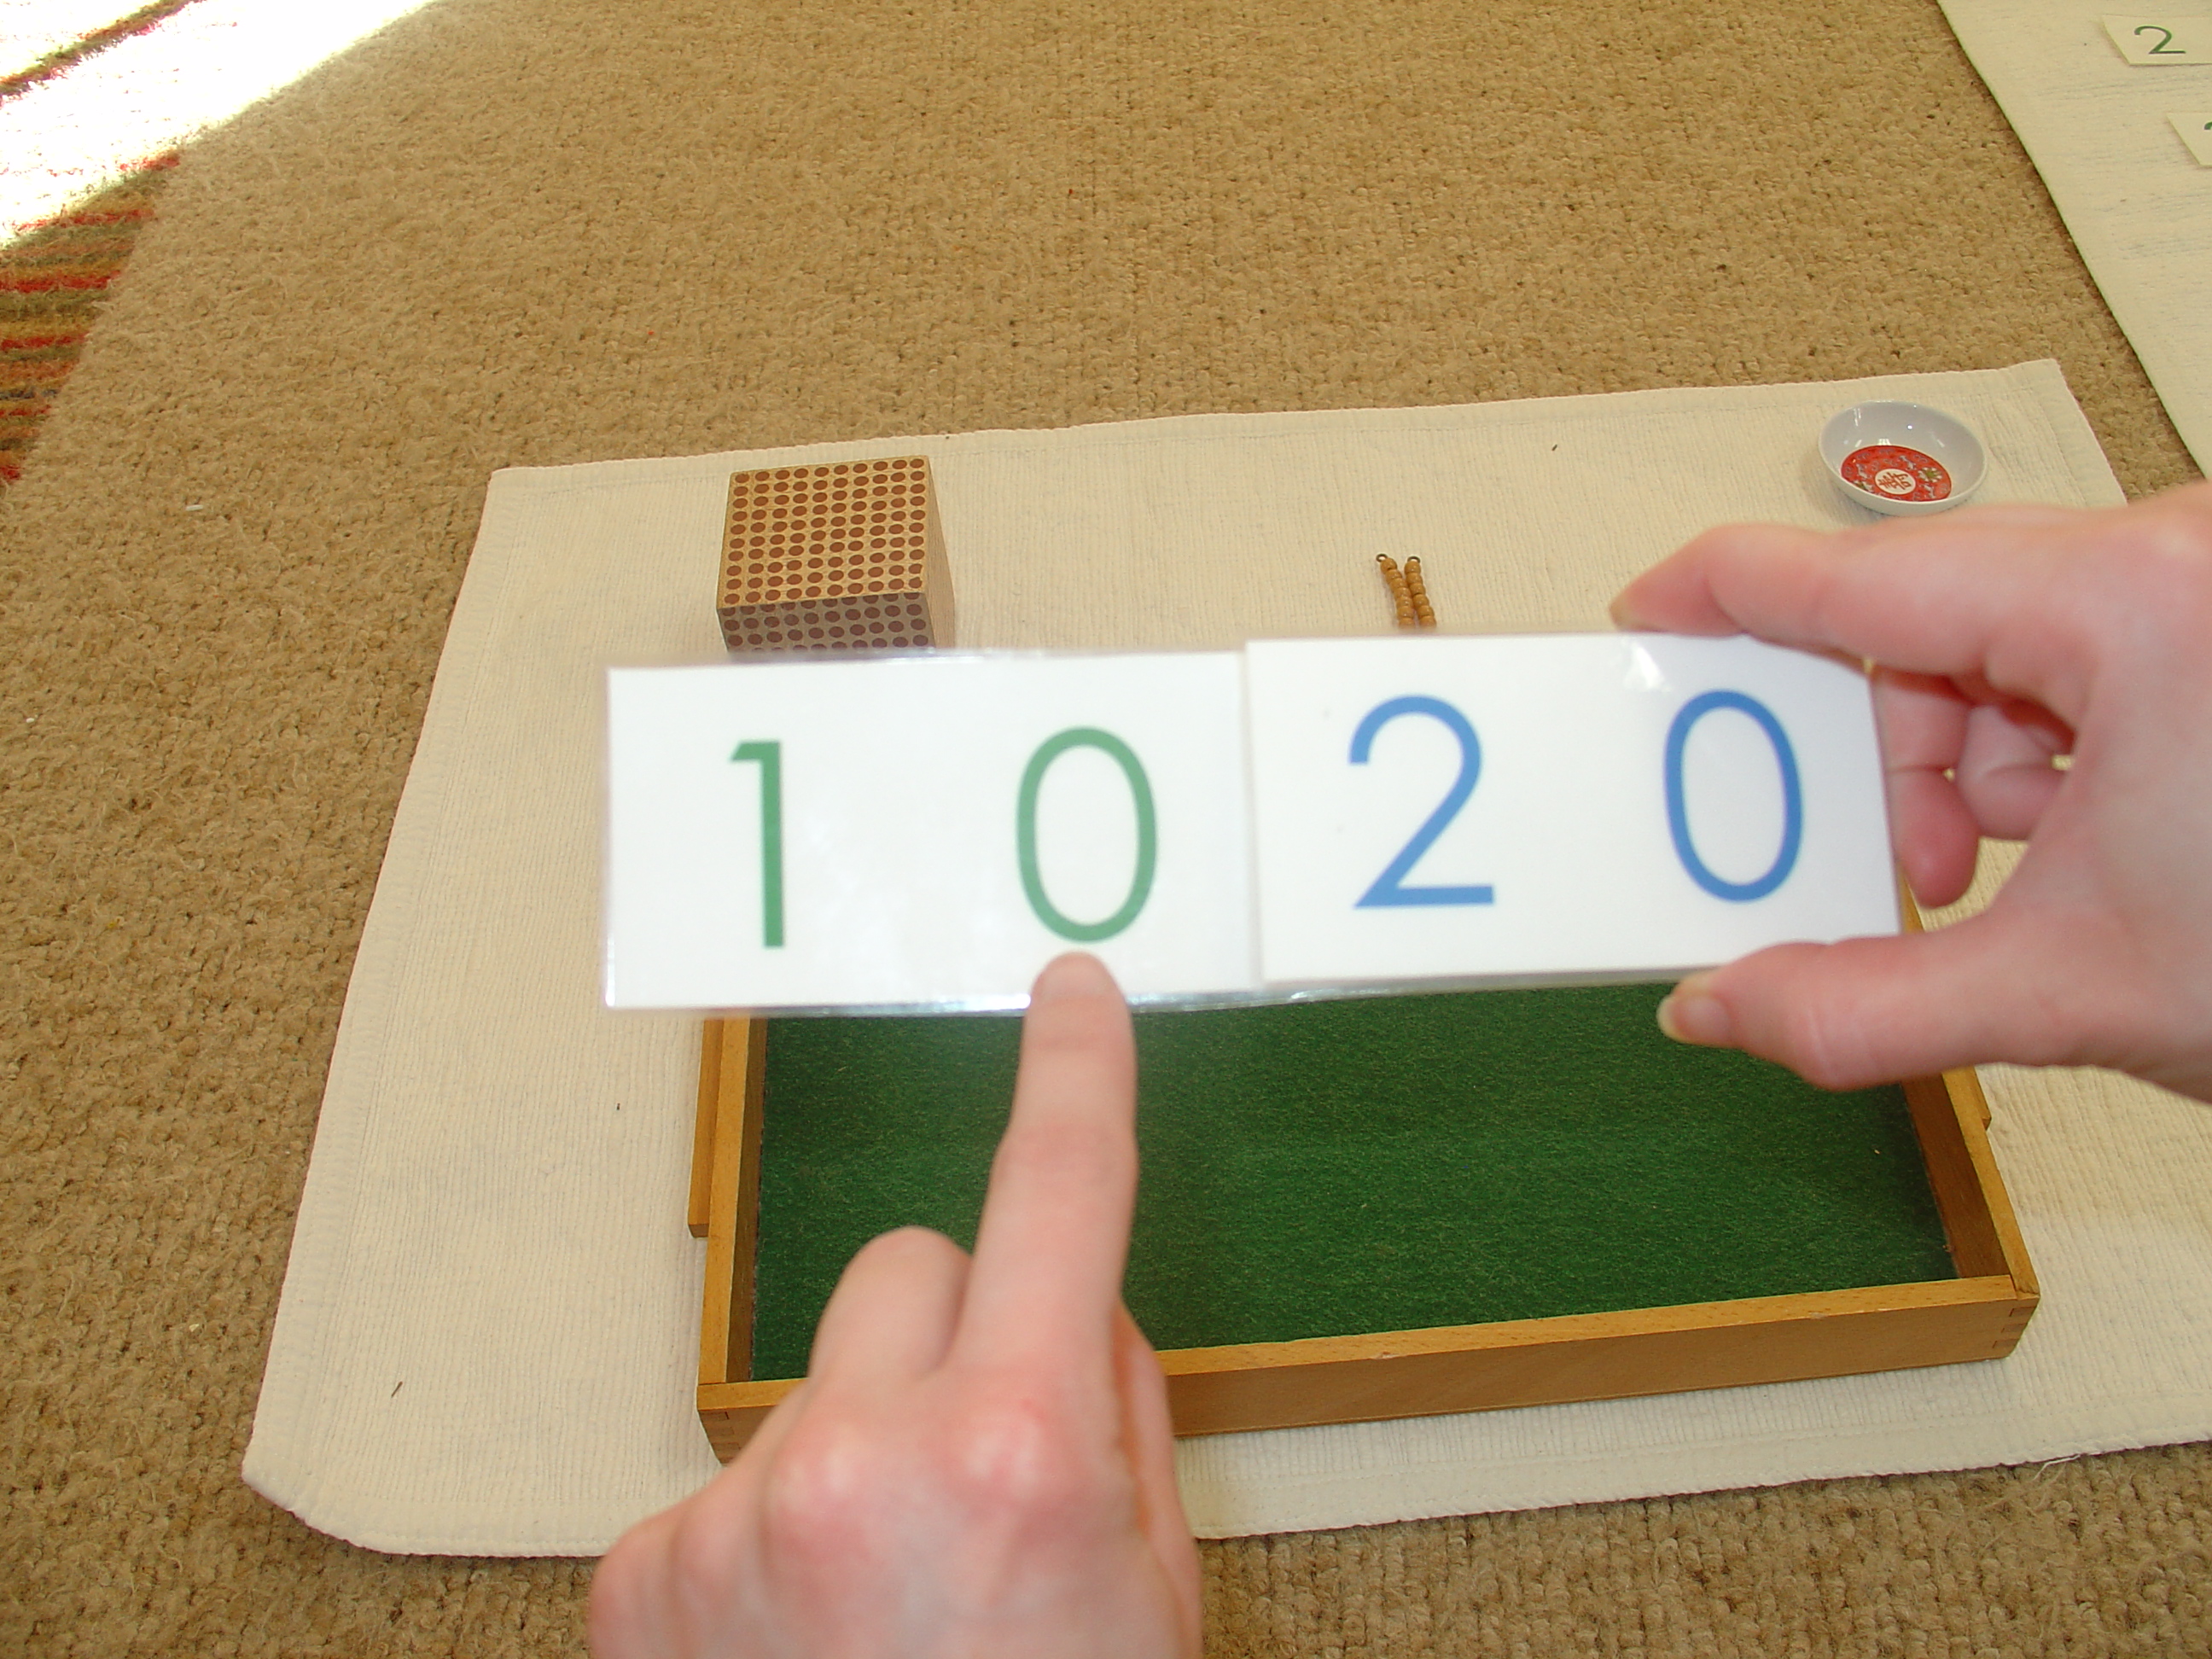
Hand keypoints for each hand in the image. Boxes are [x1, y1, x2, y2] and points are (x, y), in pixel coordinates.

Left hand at [587, 953, 1201, 1658]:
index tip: (1071, 995)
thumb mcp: (1152, 1591)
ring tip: (883, 1608)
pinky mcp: (640, 1580)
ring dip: (857, 1450)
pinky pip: (729, 1485)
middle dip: (960, 1335)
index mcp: (1016, 1454)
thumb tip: (1065, 1302)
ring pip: (816, 1382)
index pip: (1059, 1199)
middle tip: (983, 1478)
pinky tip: (804, 1650)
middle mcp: (859, 1459)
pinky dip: (767, 1545)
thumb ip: (1112, 1415)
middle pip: (908, 1266)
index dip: (1076, 1079)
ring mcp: (734, 1518)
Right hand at [1611, 481, 2211, 1101]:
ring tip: (1992, 877)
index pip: (1860, 571)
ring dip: (1960, 763)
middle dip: (1882, 752)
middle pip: (1927, 615)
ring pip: (1997, 641)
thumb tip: (1718, 1010)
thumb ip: (1861, 1006)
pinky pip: (2069, 658)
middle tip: (1885, 866)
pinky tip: (2061, 843)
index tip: (1642, 622)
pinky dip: (2034, 752)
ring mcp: (2199, 586)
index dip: (1725, 595)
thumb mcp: (2072, 990)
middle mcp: (2173, 561)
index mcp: (2131, 606)